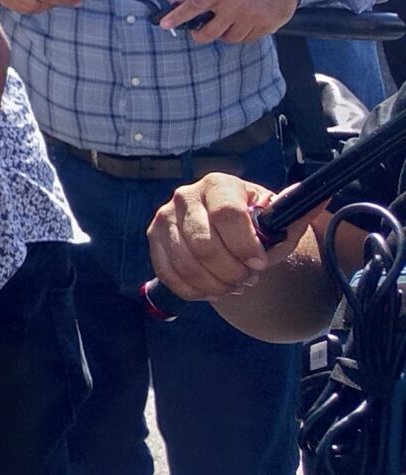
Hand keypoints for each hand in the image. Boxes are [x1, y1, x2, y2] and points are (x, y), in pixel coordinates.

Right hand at [148, 173, 296, 301]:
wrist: (225, 230)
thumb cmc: (254, 224)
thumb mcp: (277, 219)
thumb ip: (297, 212)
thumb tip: (321, 198)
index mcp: (218, 185)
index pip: (227, 214)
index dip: (245, 245)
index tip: (260, 263)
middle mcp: (186, 195)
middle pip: (204, 244)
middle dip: (230, 271)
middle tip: (247, 278)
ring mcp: (165, 216)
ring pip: (186, 263)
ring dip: (214, 284)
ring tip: (231, 285)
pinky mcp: (154, 238)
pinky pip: (168, 273)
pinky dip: (193, 289)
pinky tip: (211, 288)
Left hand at [159, 0, 300, 43]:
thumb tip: (174, 1)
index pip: (194, 5)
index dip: (178, 16)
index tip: (164, 24)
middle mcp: (235, 5)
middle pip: (209, 32)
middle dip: (201, 35)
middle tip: (200, 32)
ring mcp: (251, 17)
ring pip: (229, 39)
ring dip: (226, 34)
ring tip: (231, 21)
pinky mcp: (264, 26)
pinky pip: (246, 40)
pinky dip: (243, 35)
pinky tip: (247, 23)